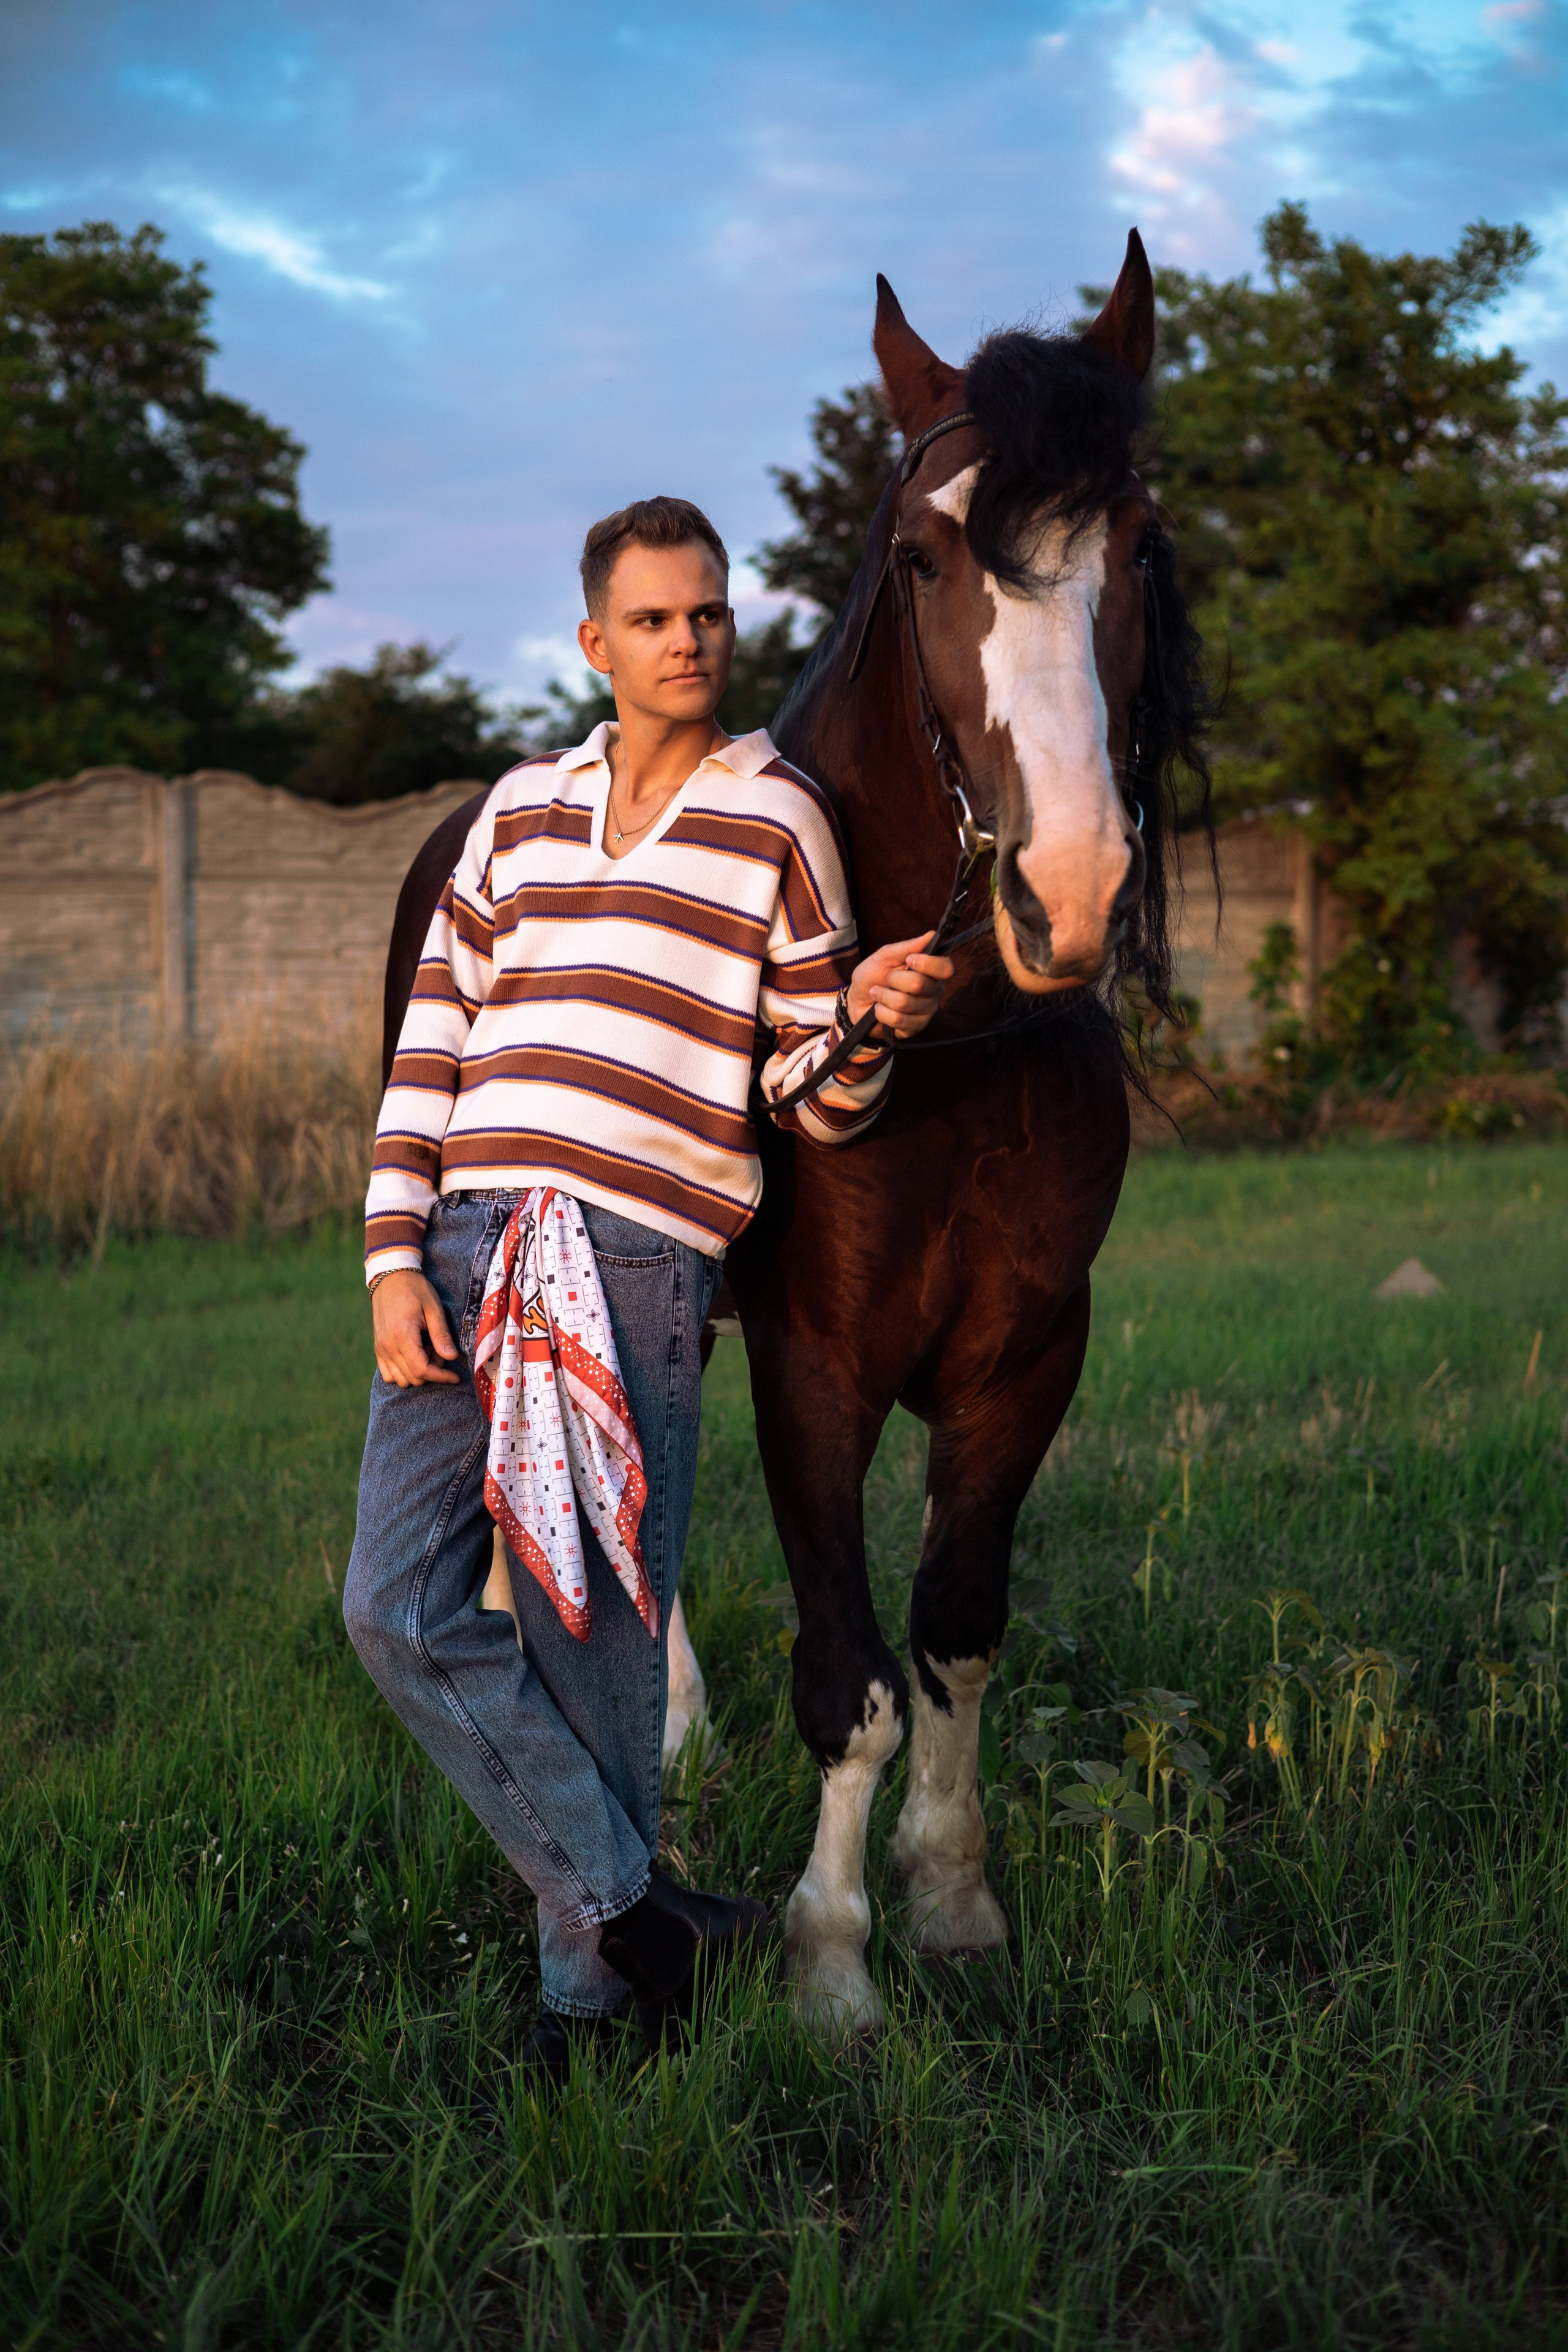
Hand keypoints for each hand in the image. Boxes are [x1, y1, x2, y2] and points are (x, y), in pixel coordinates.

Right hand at [372, 1270, 460, 1386]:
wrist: (390, 1277)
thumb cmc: (415, 1290)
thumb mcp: (433, 1309)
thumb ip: (441, 1335)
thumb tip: (452, 1358)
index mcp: (402, 1336)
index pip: (421, 1371)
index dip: (441, 1377)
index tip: (455, 1377)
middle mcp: (387, 1346)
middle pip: (412, 1378)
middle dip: (432, 1371)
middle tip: (440, 1350)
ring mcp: (380, 1349)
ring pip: (400, 1379)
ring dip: (417, 1372)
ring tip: (427, 1350)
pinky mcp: (378, 1348)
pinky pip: (388, 1374)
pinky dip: (403, 1372)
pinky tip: (414, 1354)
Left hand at [846, 931, 953, 1041]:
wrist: (856, 1003)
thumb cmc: (873, 976)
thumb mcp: (884, 957)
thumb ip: (906, 947)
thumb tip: (931, 935)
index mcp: (931, 971)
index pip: (945, 967)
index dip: (928, 964)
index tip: (909, 960)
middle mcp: (934, 991)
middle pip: (920, 984)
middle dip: (894, 980)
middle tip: (886, 979)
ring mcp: (926, 1011)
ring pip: (905, 1003)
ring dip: (884, 996)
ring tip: (878, 995)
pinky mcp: (915, 1028)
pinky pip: (898, 1020)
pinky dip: (882, 1012)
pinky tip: (879, 1010)